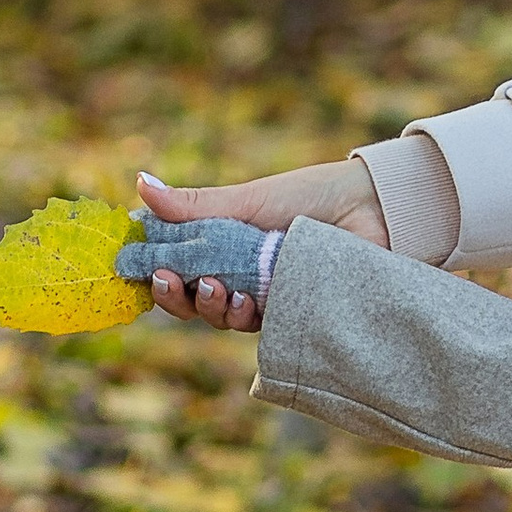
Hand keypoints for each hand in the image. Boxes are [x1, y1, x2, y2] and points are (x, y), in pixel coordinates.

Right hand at [135, 164, 380, 331]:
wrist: (371, 209)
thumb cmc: (309, 197)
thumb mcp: (247, 199)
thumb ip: (195, 206)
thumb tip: (140, 184)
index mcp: (224, 246)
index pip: (177, 270)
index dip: (156, 274)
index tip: (143, 267)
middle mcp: (241, 275)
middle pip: (194, 301)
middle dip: (175, 296)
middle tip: (167, 280)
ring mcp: (267, 297)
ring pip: (223, 318)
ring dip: (209, 307)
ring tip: (215, 288)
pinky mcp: (294, 315)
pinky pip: (261, 328)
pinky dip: (245, 317)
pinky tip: (244, 302)